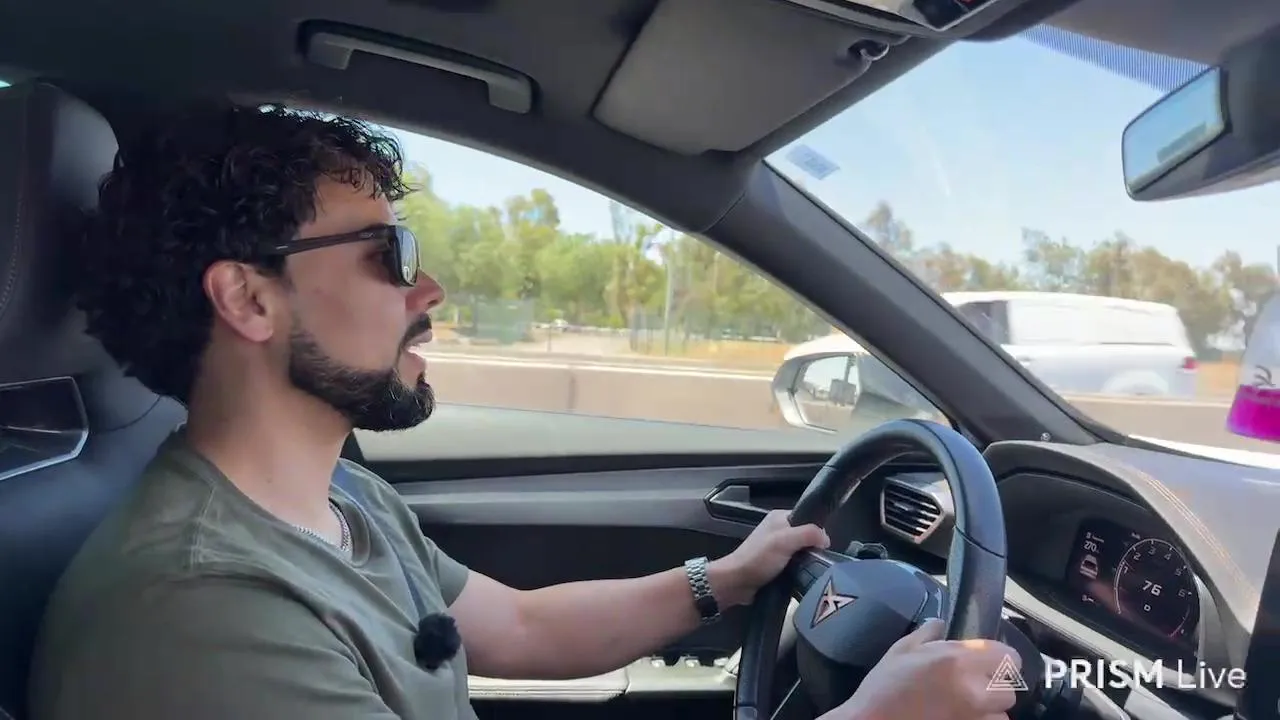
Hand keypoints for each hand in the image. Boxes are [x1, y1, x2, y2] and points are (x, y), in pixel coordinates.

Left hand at [709, 509, 828, 606]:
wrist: (737, 583)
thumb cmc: (758, 558)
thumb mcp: (785, 541)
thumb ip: (808, 534)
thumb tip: (826, 539)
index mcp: (780, 518)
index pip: (808, 519)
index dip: (817, 531)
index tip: (822, 547)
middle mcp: (779, 530)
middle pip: (807, 537)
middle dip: (813, 548)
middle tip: (817, 561)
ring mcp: (777, 548)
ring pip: (802, 552)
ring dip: (807, 561)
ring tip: (812, 571)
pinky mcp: (776, 564)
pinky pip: (796, 564)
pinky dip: (800, 570)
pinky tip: (803, 577)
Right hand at [828, 618, 1020, 719]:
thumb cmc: (885, 687)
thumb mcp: (901, 650)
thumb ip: (927, 634)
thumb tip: (939, 624)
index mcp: (958, 661)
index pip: (1010, 658)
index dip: (1001, 659)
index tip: (989, 662)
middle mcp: (974, 691)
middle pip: (1008, 691)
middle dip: (993, 688)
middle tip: (973, 686)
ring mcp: (974, 717)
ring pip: (1001, 714)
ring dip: (988, 710)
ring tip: (966, 705)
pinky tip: (959, 716)